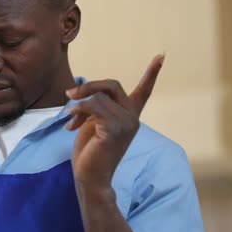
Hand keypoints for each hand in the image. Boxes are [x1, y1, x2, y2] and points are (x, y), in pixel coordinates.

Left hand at [65, 54, 163, 187]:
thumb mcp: (93, 122)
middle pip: (112, 85)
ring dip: (79, 102)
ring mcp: (127, 123)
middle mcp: (133, 118)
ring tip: (69, 116)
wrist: (90, 176)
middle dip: (89, 86)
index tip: (162, 55)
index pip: (144, 90)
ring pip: (99, 96)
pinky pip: (94, 106)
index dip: (152, 73)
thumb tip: (80, 93)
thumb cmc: (90, 151)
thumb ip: (95, 105)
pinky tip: (70, 122)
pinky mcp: (115, 129)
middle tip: (70, 94)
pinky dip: (79, 110)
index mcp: (130, 115)